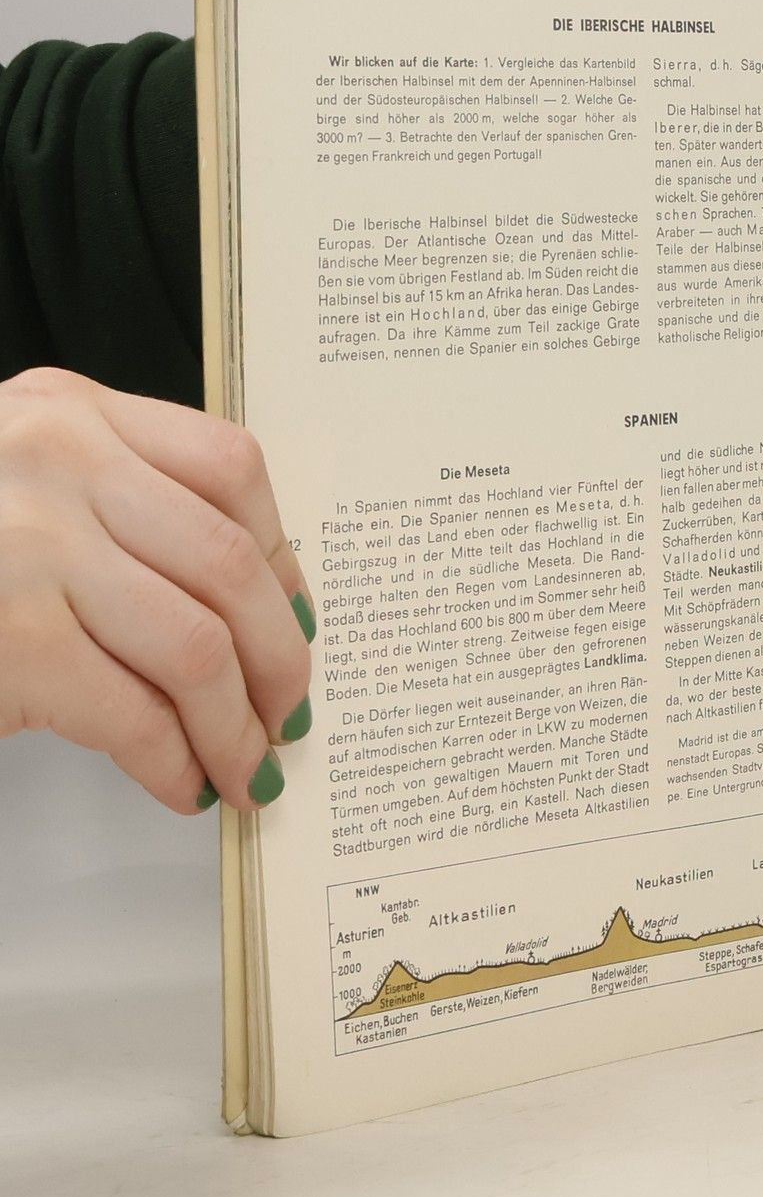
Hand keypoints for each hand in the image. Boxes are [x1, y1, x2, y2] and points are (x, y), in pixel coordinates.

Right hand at [0, 368, 314, 813]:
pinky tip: (181, 785)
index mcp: (68, 411)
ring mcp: (29, 547)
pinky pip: (135, 713)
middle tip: (288, 712)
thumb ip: (118, 505)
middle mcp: (56, 460)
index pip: (232, 467)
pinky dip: (174, 761)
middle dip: (280, 656)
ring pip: (199, 646)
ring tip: (243, 767)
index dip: (283, 558)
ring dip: (235, 725)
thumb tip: (262, 602)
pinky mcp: (10, 639)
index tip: (300, 617)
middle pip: (231, 565)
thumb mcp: (20, 481)